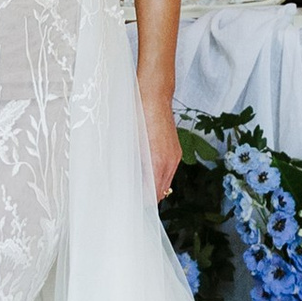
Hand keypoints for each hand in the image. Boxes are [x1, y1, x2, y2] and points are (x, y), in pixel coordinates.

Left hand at [141, 82, 179, 201]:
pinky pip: (168, 170)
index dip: (142, 202)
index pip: (154, 194)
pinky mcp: (175, 150)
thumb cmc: (139, 116)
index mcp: (158, 162)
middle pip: (161, 191)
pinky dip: (158, 175)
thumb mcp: (130, 143)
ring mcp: (175, 155)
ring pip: (166, 181)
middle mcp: (170, 161)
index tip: (130, 205)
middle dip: (148, 197)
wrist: (154, 95)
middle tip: (131, 199)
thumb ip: (131, 165)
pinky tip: (145, 171)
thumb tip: (126, 181)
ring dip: (153, 186)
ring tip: (136, 187)